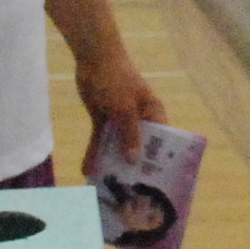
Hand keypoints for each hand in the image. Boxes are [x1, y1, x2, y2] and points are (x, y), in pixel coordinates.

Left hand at [74, 53, 165, 179]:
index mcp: (153, 113)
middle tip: (129, 191)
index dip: (160, 159)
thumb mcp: (125, 108)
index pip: (162, 140)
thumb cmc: (117, 78)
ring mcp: (120, 120)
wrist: (93, 57)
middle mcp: (139, 119)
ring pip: (117, 146)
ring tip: (105, 186)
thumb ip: (130, 134)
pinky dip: (95, 152)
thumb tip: (135, 160)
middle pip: (138, 146)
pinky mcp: (103, 119)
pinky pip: (100, 140)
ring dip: (111, 163)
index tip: (157, 181)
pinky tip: (87, 169)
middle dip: (133, 166)